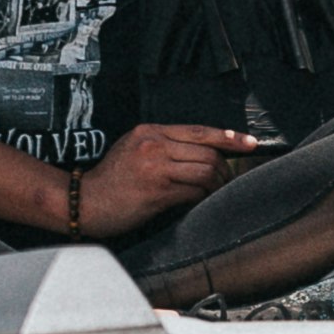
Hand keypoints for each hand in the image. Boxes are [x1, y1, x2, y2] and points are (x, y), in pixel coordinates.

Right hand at [82, 119, 264, 230]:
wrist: (84, 201)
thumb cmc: (111, 180)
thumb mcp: (134, 149)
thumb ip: (164, 146)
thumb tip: (204, 153)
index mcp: (150, 131)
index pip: (199, 130)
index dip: (229, 137)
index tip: (250, 143)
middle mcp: (154, 145)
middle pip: (208, 153)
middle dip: (225, 169)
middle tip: (227, 180)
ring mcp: (155, 168)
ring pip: (205, 172)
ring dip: (216, 185)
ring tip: (214, 192)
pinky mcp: (157, 192)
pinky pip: (194, 192)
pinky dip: (202, 198)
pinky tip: (199, 202)